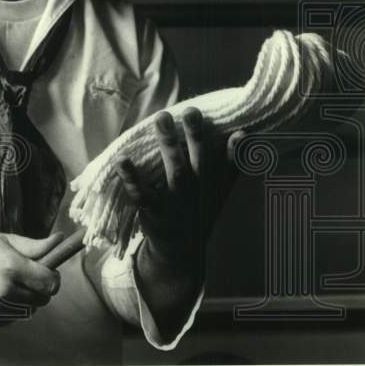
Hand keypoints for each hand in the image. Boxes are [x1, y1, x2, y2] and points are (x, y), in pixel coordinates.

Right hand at [0, 231, 62, 324]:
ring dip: (26, 302)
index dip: (53, 278)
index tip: (48, 274)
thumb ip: (34, 246)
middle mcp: (4, 289)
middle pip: (42, 300)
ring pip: (28, 312)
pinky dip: (11, 311)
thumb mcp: (4, 240)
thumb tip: (59, 242)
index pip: (50, 283)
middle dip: (40, 290)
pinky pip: (11, 321)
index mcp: (12, 266)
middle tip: (27, 279)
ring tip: (11, 287)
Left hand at [117, 108, 243, 276]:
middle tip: (191, 111)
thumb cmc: (199, 213)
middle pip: (199, 164)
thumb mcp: (220, 194)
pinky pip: (141, 194)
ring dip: (169, 145)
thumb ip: (230, 166)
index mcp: (213, 190)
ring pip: (174, 172)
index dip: (233, 153)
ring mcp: (176, 204)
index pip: (226, 168)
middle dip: (195, 137)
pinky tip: (122, 159)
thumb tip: (243, 134)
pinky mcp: (153, 212)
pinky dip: (131, 178)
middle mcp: (198, 196)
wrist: (178, 254)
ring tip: (161, 118)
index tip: (237, 133)